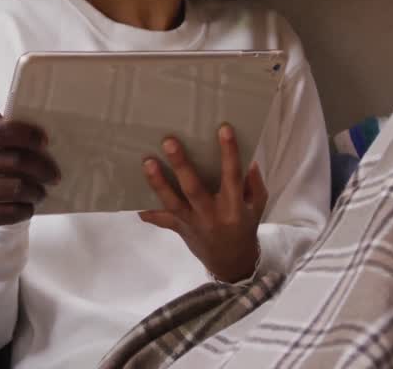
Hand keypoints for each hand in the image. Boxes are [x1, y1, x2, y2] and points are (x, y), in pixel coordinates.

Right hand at [0, 107, 60, 254]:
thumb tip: (12, 117)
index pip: (0, 129)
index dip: (28, 135)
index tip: (44, 142)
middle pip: (14, 159)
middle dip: (41, 166)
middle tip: (53, 173)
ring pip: (15, 187)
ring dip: (36, 190)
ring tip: (40, 191)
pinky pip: (9, 212)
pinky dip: (25, 209)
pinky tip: (27, 207)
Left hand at [138, 124, 267, 283]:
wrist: (232, 263)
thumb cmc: (245, 227)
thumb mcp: (257, 207)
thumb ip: (254, 184)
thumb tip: (250, 160)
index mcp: (234, 206)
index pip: (232, 175)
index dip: (229, 152)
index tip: (223, 128)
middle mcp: (211, 214)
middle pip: (194, 188)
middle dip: (181, 165)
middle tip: (168, 141)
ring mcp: (193, 223)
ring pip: (173, 203)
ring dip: (158, 183)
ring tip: (147, 162)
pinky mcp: (180, 229)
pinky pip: (162, 221)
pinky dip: (149, 213)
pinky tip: (135, 203)